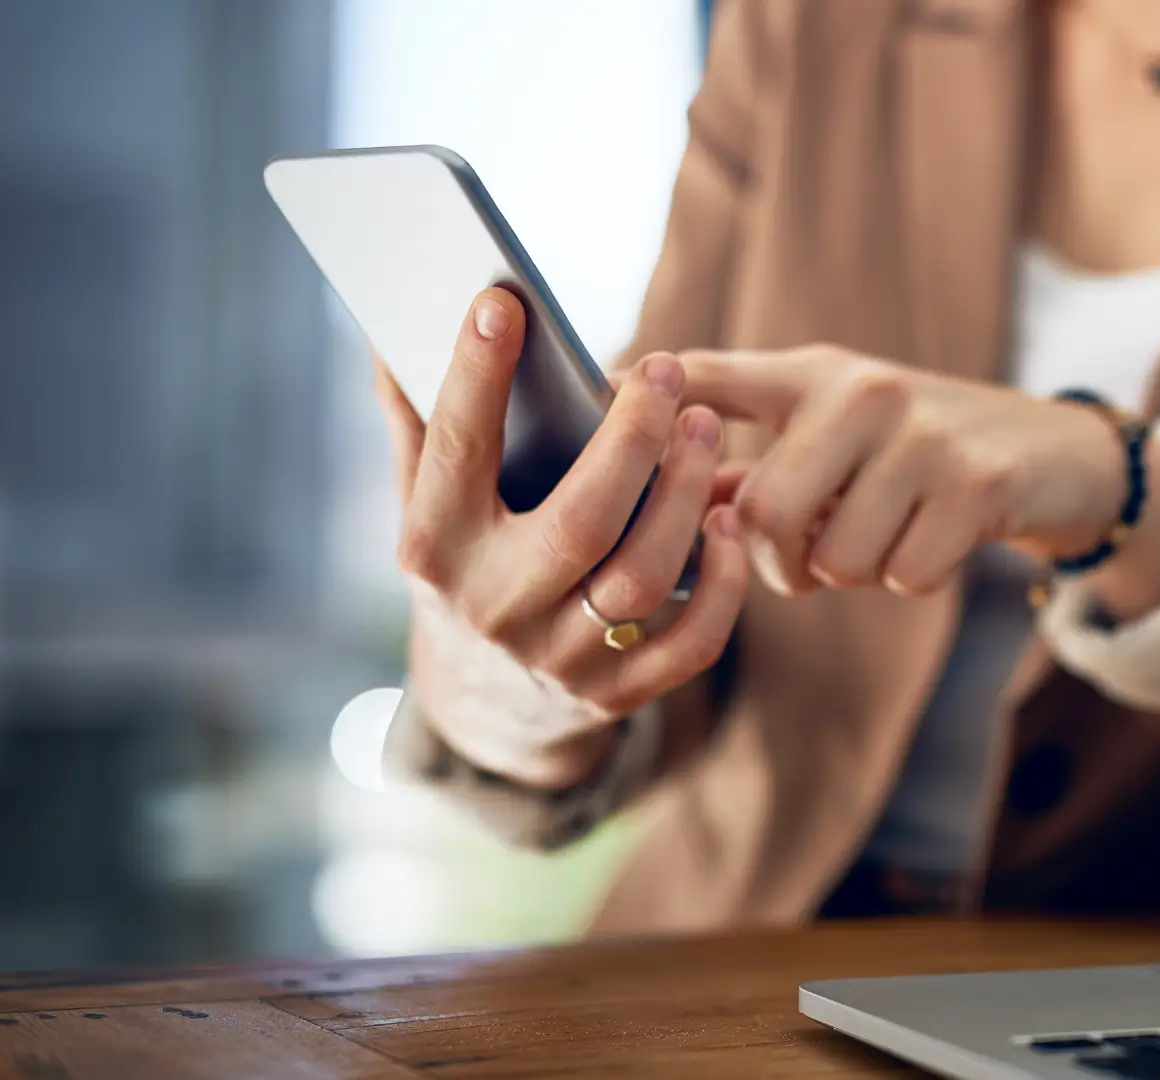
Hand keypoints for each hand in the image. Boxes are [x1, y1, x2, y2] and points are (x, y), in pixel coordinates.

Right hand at [373, 289, 749, 788]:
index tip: (503, 302)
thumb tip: (391, 327)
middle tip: (665, 370)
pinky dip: (720, 585)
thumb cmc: (465, 564)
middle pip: (580, 523)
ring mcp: (557, 659)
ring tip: (706, 427)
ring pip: (641, 578)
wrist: (482, 702)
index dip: (476, 376)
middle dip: (632, 440)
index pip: (455, 451)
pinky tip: (729, 521)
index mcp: (435, 548)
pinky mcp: (614, 695)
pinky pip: (689, 644)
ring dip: (685, 498)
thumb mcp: (424, 502)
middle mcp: (493, 608)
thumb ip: (417, 421)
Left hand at [677, 344, 1138, 597]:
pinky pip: (905, 574)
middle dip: (779, 562)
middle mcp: (865, 392)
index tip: (607, 397)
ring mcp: (925, 435)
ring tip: (888, 536)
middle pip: (762, 511)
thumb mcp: (839, 437)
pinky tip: (937, 540)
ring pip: (837, 557)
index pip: (709, 376)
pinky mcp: (980, 484)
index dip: (648, 395)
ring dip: (856, 573)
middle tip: (809, 560)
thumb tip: (667, 505)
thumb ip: (755, 467)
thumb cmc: (923, 451)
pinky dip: (914, 577)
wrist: (1055, 453)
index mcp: (816, 376)